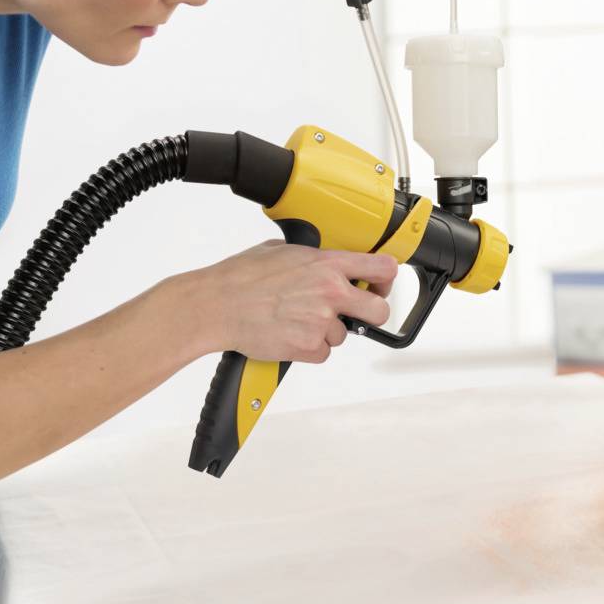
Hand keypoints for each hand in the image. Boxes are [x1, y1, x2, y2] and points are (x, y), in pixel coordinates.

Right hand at [166, 241, 397, 363]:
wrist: (217, 305)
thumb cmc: (241, 278)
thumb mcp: (282, 251)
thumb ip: (311, 257)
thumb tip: (321, 261)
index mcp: (328, 264)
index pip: (382, 267)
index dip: (386, 279)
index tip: (380, 284)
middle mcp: (331, 292)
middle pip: (379, 311)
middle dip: (371, 314)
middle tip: (354, 313)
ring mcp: (322, 322)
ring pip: (343, 334)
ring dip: (326, 331)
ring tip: (295, 320)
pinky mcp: (309, 347)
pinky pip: (323, 352)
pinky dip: (310, 348)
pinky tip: (289, 334)